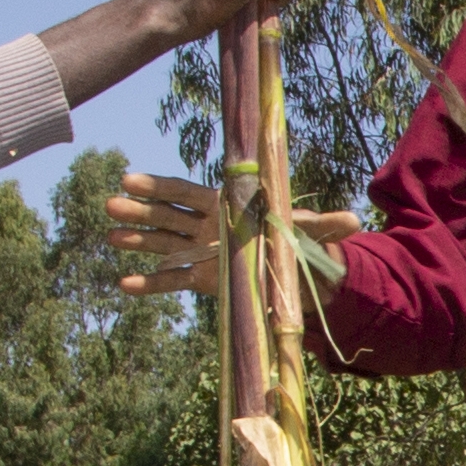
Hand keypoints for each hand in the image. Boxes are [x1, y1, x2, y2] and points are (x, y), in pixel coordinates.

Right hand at [100, 171, 359, 299]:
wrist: (285, 265)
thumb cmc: (290, 239)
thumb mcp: (306, 232)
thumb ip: (325, 225)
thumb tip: (357, 220)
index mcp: (223, 207)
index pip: (186, 193)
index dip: (159, 187)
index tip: (130, 180)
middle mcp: (205, 225)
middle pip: (167, 215)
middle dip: (140, 211)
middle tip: (110, 204)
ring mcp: (198, 251)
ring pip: (162, 243)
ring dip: (136, 240)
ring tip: (109, 237)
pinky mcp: (200, 278)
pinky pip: (171, 280)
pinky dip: (150, 283)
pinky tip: (124, 285)